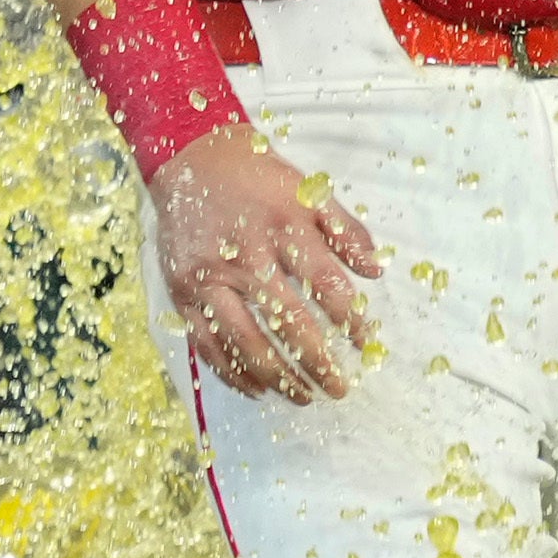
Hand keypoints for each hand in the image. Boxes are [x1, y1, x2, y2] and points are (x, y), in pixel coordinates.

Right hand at [154, 123, 382, 401]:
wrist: (192, 160)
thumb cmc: (259, 180)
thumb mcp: (309, 191)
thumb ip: (345, 230)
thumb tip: (375, 270)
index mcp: (283, 226)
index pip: (324, 283)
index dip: (349, 318)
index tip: (365, 343)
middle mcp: (244, 254)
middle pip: (286, 320)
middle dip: (316, 361)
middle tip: (339, 388)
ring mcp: (209, 277)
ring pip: (245, 341)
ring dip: (278, 377)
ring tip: (303, 397)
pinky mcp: (182, 292)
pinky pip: (208, 344)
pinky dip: (233, 373)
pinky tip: (258, 389)